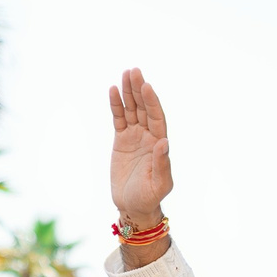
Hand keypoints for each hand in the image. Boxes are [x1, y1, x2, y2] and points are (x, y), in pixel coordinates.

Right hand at [107, 69, 172, 227]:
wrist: (133, 206)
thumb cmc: (149, 197)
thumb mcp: (159, 184)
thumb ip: (162, 164)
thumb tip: (164, 142)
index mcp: (160, 144)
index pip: (156, 117)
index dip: (152, 102)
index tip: (146, 86)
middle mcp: (149, 136)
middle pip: (144, 108)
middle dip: (139, 90)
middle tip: (134, 71)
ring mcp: (135, 136)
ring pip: (132, 109)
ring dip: (128, 92)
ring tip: (125, 74)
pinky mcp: (121, 140)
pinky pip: (119, 118)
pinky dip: (116, 105)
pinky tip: (112, 90)